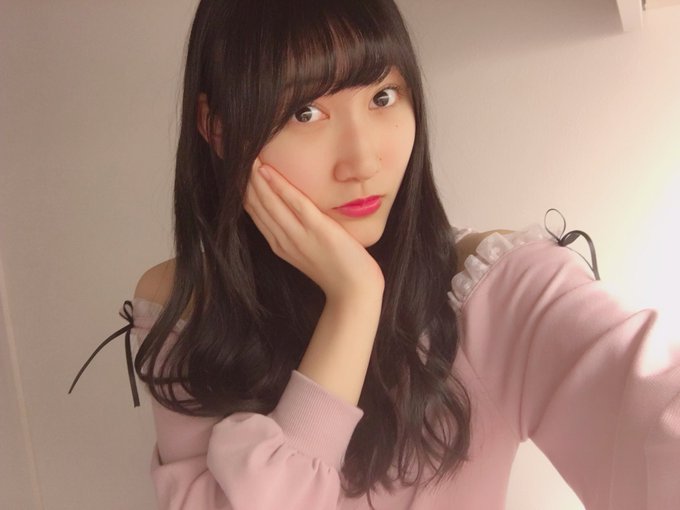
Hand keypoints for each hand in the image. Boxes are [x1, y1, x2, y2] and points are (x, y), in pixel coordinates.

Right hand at [243, 158, 384, 301]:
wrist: (354, 291)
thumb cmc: (337, 269)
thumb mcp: (309, 249)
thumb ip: (298, 231)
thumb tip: (292, 210)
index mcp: (279, 244)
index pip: (254, 212)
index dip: (243, 190)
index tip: (238, 169)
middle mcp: (283, 239)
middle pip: (256, 205)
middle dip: (244, 180)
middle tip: (237, 154)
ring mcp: (298, 235)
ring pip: (268, 202)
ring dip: (255, 178)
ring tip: (246, 156)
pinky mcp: (317, 229)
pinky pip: (294, 204)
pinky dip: (278, 186)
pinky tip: (266, 170)